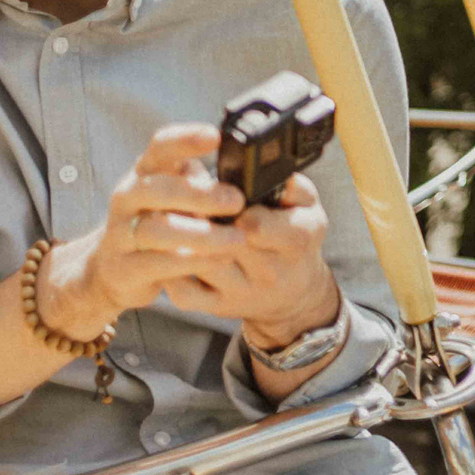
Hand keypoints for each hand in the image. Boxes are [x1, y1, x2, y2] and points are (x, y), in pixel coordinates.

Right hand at [36, 124, 247, 342]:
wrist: (112, 271)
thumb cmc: (158, 223)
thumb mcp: (176, 198)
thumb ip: (202, 185)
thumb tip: (246, 180)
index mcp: (145, 172)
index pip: (160, 147)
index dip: (185, 139)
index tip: (216, 137)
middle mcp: (127, 198)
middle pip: (156, 189)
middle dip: (199, 194)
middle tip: (237, 201)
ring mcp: (120, 233)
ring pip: (156, 230)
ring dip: (201, 234)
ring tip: (236, 239)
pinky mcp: (123, 268)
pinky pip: (155, 264)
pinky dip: (189, 262)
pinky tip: (217, 260)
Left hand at [160, 168, 341, 348]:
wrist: (293, 291)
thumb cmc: (294, 238)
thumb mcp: (308, 206)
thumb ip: (290, 183)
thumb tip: (256, 167)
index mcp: (297, 240)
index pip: (257, 224)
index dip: (231, 206)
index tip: (217, 190)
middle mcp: (270, 271)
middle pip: (221, 241)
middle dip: (196, 215)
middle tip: (176, 194)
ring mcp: (241, 292)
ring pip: (198, 265)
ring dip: (177, 238)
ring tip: (166, 215)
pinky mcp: (217, 307)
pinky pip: (184, 293)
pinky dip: (169, 271)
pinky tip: (167, 250)